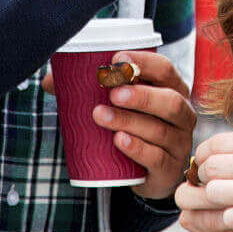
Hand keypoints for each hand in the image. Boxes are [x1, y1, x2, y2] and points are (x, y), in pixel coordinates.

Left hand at [49, 50, 193, 199]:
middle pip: (170, 101)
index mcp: (172, 89)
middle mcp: (182, 114)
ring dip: (129, 121)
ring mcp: (179, 143)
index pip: (165, 69)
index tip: (116, 61)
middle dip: (141, 95)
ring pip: (160, 130)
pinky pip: (156, 158)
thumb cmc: (134, 124)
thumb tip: (50, 81)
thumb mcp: (121, 104)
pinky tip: (118, 141)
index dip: (144, 63)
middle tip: (111, 93)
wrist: (146, 170)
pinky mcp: (169, 169)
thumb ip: (89, 88)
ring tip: (101, 116)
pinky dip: (137, 148)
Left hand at [193, 130, 232, 231]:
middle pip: (211, 167)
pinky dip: (230, 220)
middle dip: (202, 177)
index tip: (201, 163)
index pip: (218, 142)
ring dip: (214, 200)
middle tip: (207, 184)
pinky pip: (230, 219)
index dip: (202, 154)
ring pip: (215, 192)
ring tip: (222, 202)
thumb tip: (219, 152)